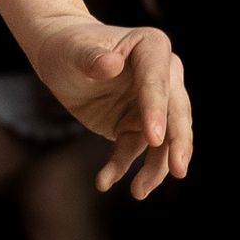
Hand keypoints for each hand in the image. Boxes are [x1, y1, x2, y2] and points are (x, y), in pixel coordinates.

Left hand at [29, 13, 192, 199]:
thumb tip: (110, 64)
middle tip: (178, 170)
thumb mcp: (74, 51)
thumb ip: (91, 58)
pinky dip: (121, 168)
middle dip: (177, 143)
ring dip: (154, 168)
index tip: (154, 137)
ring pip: (162, 140)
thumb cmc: (69, 47)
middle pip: (175, 113)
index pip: (158, 82)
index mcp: (152, 47)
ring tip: (138, 192)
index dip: (156, 109)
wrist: (61, 58)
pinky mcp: (137, 125)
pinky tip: (104, 182)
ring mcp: (153, 103)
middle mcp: (163, 75)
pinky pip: (134, 150)